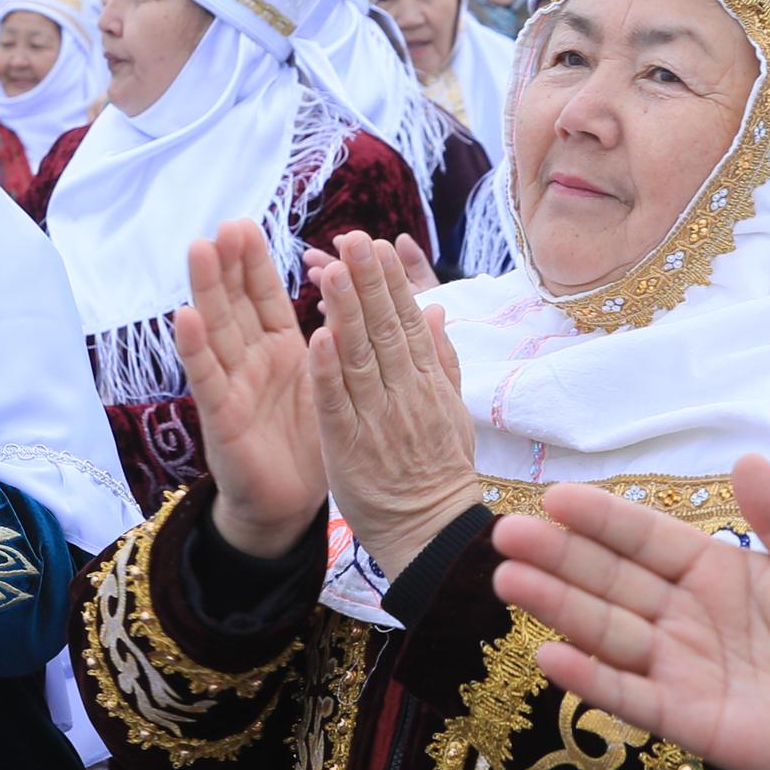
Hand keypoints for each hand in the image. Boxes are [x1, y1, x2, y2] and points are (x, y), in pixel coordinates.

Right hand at [171, 226, 324, 560]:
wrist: (289, 502)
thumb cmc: (308, 439)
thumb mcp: (327, 379)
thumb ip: (334, 334)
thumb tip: (354, 286)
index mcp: (280, 348)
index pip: (266, 295)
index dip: (255, 262)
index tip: (247, 224)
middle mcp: (250, 360)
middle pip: (235, 303)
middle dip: (229, 264)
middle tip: (225, 224)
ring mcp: (231, 385)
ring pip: (216, 330)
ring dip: (206, 290)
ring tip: (199, 250)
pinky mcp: (221, 417)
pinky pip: (207, 378)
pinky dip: (195, 348)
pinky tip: (184, 317)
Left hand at [307, 234, 480, 569]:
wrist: (431, 531)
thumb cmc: (437, 470)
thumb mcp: (451, 411)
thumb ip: (441, 359)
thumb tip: (436, 310)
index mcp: (427, 382)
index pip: (408, 321)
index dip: (391, 281)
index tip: (376, 244)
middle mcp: (405, 393)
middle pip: (385, 329)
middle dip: (368, 282)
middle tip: (353, 237)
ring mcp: (378, 419)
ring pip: (360, 357)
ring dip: (346, 312)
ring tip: (331, 270)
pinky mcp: (350, 446)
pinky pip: (338, 404)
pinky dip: (329, 371)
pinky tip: (318, 338)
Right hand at [493, 455, 769, 769]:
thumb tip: (747, 458)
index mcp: (711, 571)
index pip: (646, 539)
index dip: (603, 519)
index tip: (556, 496)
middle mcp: (681, 615)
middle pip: (611, 579)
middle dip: (560, 556)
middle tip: (507, 533)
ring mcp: (677, 666)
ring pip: (608, 630)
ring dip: (558, 607)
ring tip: (510, 580)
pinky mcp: (683, 718)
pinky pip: (629, 696)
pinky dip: (591, 679)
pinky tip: (550, 656)